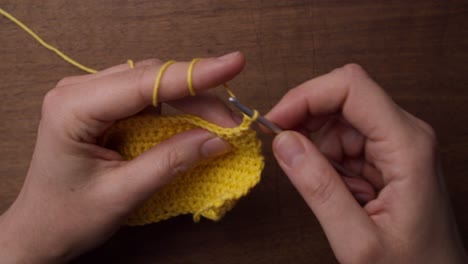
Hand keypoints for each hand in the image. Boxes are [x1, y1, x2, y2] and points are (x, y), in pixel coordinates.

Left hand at [0, 52, 244, 262]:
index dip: (193, 74)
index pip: (143, 80)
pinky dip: (176, 109)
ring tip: (220, 125)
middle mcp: (80, 91)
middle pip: (152, 78)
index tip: (233, 65)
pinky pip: (148, 98)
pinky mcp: (105, 107)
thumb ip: (170, 162)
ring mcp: (92, 96)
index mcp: (73, 107)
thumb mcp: (122, 193)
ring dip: (191, 102)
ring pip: (154, 84)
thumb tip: (218, 140)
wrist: (41, 230)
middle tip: (232, 123)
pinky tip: (196, 123)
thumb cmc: (68, 216)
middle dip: (198, 95)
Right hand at [267, 64, 466, 262]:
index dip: (307, 96)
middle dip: (306, 120)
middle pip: (343, 97)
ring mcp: (396, 143)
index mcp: (407, 146)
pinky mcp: (386, 155)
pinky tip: (340, 191)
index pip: (351, 87)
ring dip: (319, 149)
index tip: (276, 120)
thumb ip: (318, 188)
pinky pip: (344, 142)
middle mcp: (405, 135)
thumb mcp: (357, 239)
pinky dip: (329, 162)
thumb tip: (284, 142)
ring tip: (330, 191)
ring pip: (339, 121)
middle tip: (284, 151)